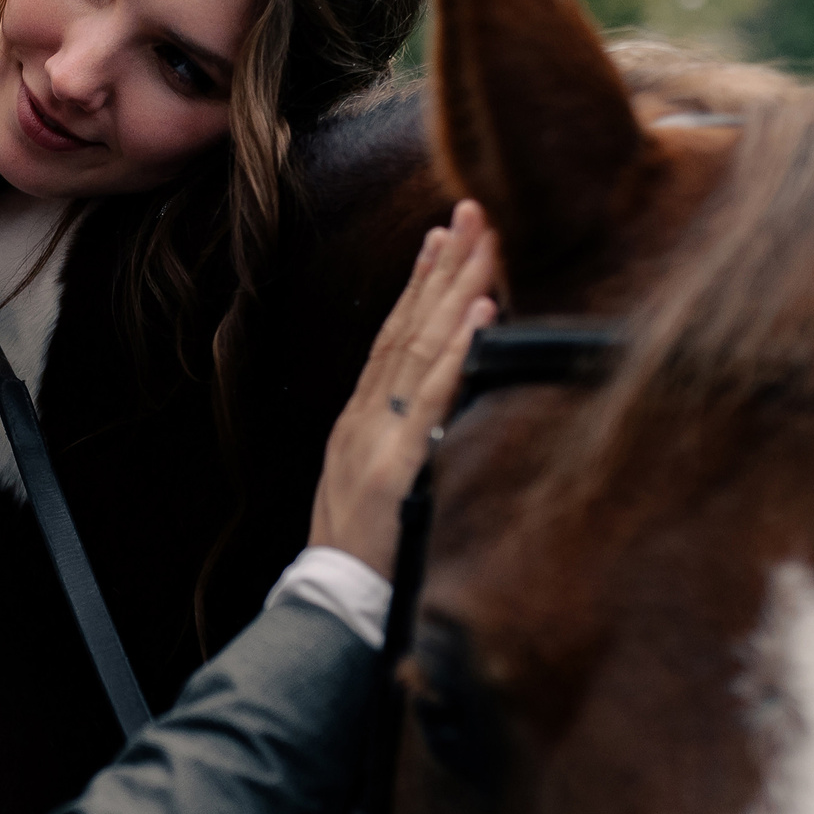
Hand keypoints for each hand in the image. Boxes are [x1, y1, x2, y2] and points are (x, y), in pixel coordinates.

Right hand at [309, 201, 500, 574]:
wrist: (330, 606)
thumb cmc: (360, 557)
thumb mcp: (376, 491)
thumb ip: (402, 449)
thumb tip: (442, 418)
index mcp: (361, 422)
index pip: (393, 338)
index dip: (417, 286)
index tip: (441, 237)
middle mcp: (366, 417)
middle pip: (408, 326)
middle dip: (443, 265)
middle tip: (472, 208)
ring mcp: (379, 438)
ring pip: (422, 346)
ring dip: (457, 286)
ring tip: (484, 237)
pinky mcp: (399, 465)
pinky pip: (434, 396)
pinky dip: (459, 348)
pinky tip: (482, 309)